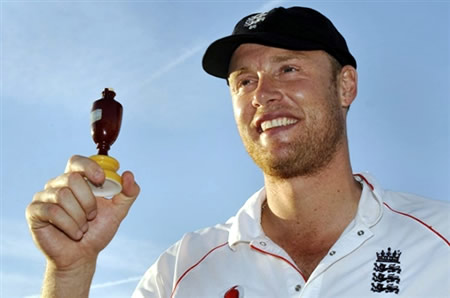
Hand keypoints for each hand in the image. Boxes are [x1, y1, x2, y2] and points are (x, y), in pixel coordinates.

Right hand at [26, 155, 139, 270]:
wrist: (82, 256)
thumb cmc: (97, 231)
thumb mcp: (118, 211)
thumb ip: (128, 193)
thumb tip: (128, 174)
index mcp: (77, 180)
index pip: (77, 161)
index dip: (89, 167)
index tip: (101, 180)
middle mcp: (58, 184)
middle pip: (72, 178)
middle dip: (88, 201)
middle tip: (92, 216)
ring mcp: (44, 197)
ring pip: (62, 195)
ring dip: (79, 216)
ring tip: (83, 228)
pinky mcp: (34, 211)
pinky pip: (52, 211)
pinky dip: (69, 225)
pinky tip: (74, 234)